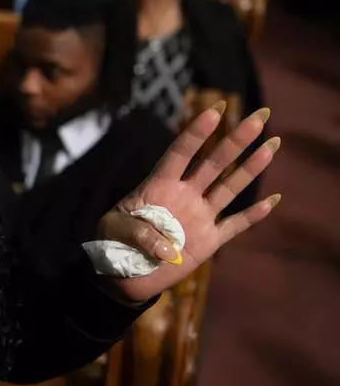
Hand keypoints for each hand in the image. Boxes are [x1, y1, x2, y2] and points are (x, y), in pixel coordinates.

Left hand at [96, 104, 280, 304]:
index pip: (180, 153)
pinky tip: (274, 199)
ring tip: (271, 144)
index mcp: (158, 186)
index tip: (215, 111)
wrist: (123, 274)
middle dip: (236, 140)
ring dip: (250, 167)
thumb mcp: (113, 229)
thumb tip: (166, 248)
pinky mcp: (208, 240)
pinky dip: (254, 214)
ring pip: (230, 187)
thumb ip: (137, 232)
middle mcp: (184, 195)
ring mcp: (199, 216)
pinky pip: (236, 225)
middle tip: (258, 116)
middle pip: (214, 163)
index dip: (197, 133)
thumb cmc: (112, 243)